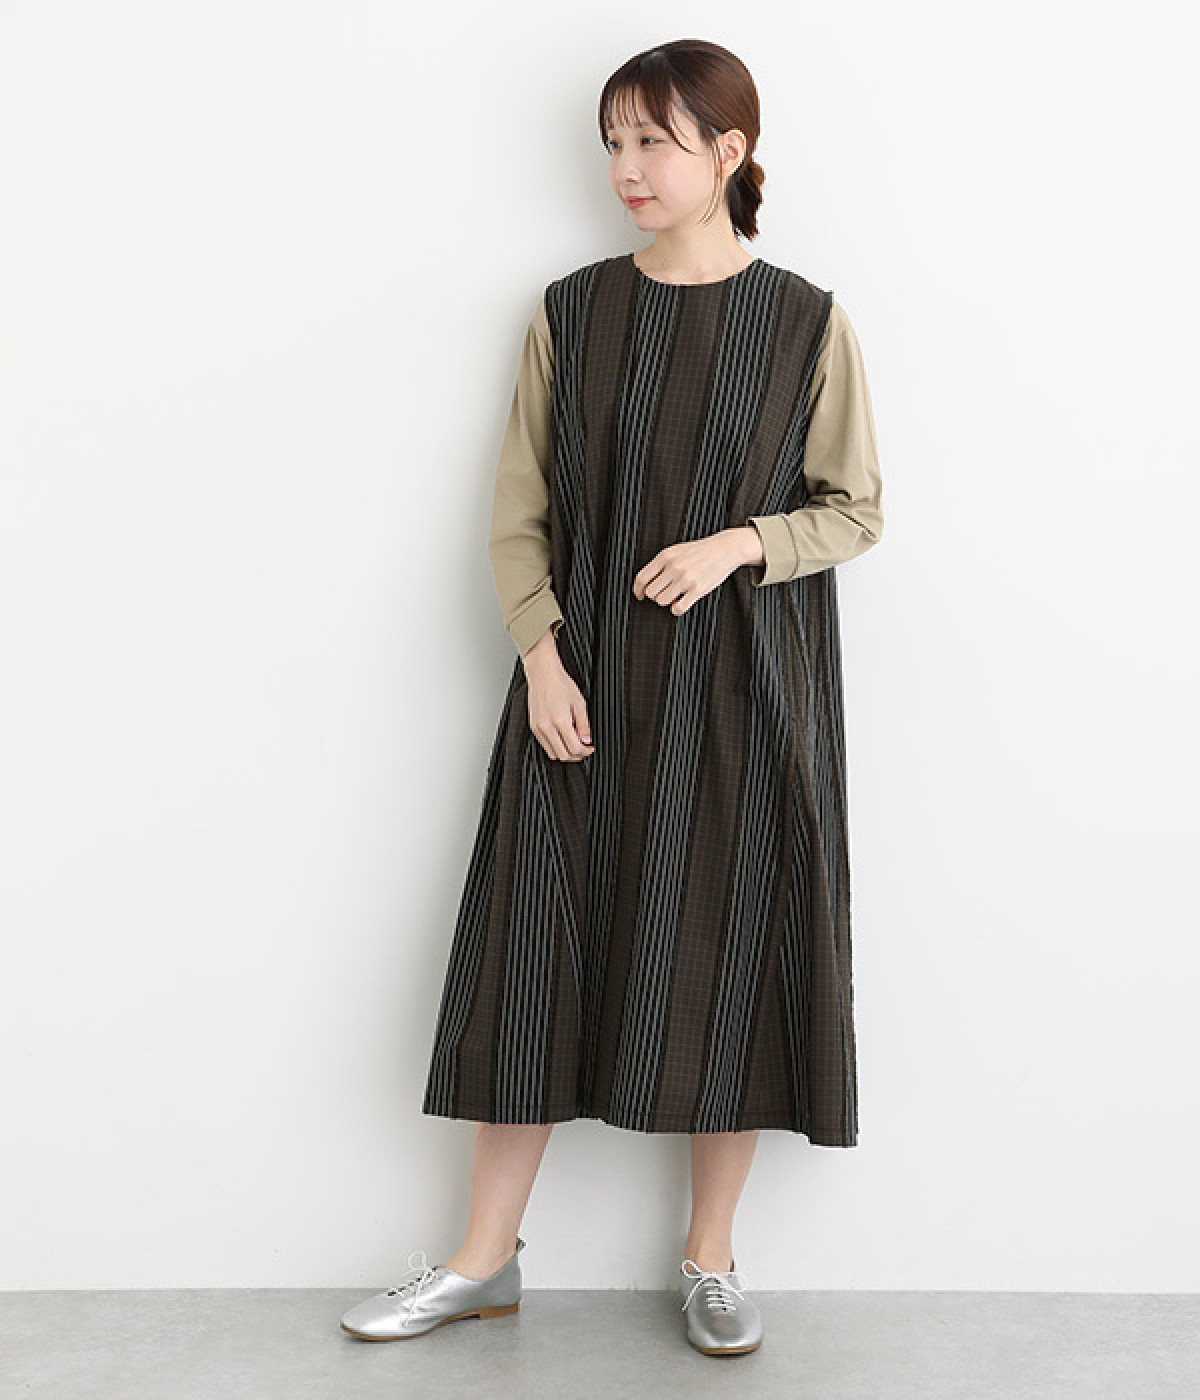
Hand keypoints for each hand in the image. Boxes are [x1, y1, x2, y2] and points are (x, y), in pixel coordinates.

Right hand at [523, 630, 594, 761]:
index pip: (575, 748)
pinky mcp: (533, 727)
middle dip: (577, 756)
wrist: (543, 674)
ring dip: (565, 753)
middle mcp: (547, 727)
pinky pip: (545, 745)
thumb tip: (587, 740)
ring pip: (553, 754)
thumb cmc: (560, 684)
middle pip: (563, 755)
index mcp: (560, 721)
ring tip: (574, 744)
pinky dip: (555, 747)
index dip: (586, 751)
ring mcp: (538, 728)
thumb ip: (584, 725)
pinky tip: (563, 738)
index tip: (590, 748)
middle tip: (585, 749)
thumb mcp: (579, 703)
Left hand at [633, 526, 760, 614]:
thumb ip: (661, 564)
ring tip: (675, 596)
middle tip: (663, 593)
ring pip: (662, 601)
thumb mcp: (676, 550)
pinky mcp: (697, 589)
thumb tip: (647, 582)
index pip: (642, 577)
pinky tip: (681, 603)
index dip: (637, 590)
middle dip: (655, 595)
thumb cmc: (700, 551)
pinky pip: (678, 608)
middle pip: (651, 592)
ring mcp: (685, 579)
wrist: (725, 549)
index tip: (639, 595)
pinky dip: (676, 609)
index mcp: (665, 556)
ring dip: (666, 602)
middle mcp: (674, 567)